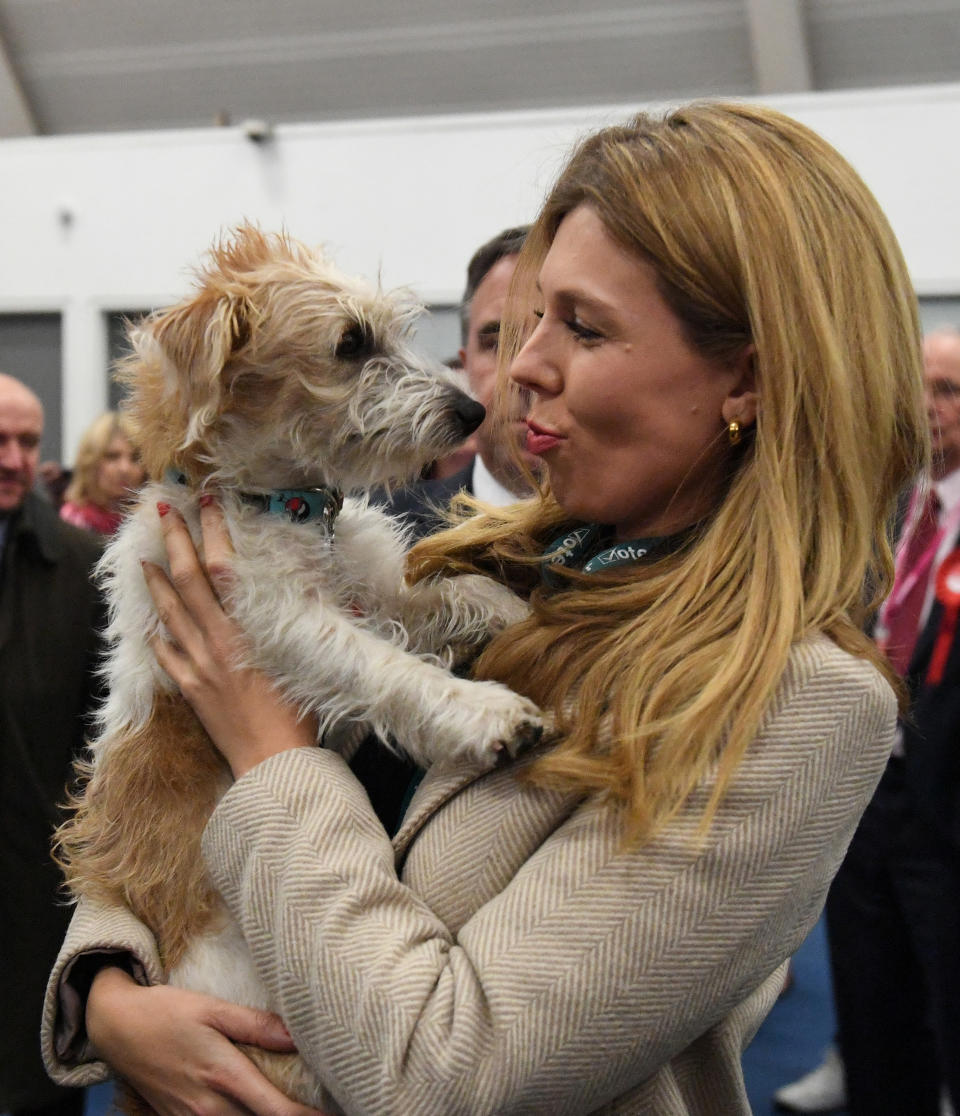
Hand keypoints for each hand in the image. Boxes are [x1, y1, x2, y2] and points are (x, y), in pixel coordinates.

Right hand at [87, 967, 326, 1115]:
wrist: (115, 1027)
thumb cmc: (166, 1012)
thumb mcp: (212, 1008)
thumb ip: (255, 1024)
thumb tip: (297, 1035)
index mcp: (224, 1074)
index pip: (276, 1110)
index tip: (332, 1115)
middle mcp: (208, 1106)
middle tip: (323, 1111)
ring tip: (290, 1110)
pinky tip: (251, 1110)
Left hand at [144, 498, 314, 776]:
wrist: (274, 767)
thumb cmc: (301, 717)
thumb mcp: (315, 662)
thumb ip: (322, 626)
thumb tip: (348, 595)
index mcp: (248, 630)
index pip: (224, 569)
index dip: (215, 533)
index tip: (208, 503)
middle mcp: (218, 642)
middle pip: (188, 582)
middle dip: (175, 542)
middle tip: (163, 512)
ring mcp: (200, 666)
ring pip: (170, 614)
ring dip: (157, 583)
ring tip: (145, 559)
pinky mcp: (193, 692)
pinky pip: (169, 657)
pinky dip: (159, 636)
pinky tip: (153, 625)